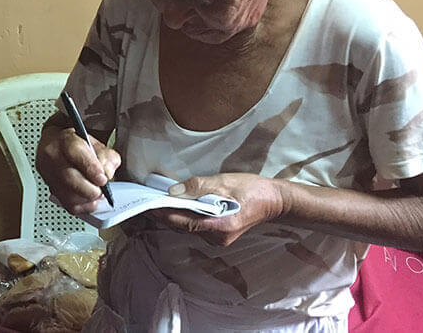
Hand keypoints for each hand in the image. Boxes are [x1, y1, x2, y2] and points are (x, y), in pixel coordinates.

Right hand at [35, 127, 119, 214]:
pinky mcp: (51, 190)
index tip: (103, 179)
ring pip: (68, 196)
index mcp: (64, 140)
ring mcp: (49, 175)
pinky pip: (68, 206)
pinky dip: (83, 207)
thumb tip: (107, 174)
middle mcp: (52, 157)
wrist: (57, 146)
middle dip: (90, 189)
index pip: (75, 152)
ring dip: (88, 200)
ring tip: (98, 195)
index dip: (91, 168)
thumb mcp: (96, 143)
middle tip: (102, 191)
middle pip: (69, 178)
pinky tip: (90, 200)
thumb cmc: (77, 146)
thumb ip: (106, 156)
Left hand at [141, 173, 286, 246]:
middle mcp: (216, 238)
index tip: (147, 204)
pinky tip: (177, 204)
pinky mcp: (218, 234)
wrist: (274, 200)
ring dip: (174, 214)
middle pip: (183, 226)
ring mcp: (218, 239)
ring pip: (188, 227)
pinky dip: (185, 215)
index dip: (164, 213)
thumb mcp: (225, 182)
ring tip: (158, 200)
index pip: (183, 222)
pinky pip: (196, 225)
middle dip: (166, 213)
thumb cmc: (252, 190)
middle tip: (148, 200)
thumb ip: (198, 187)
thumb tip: (173, 192)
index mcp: (219, 227)